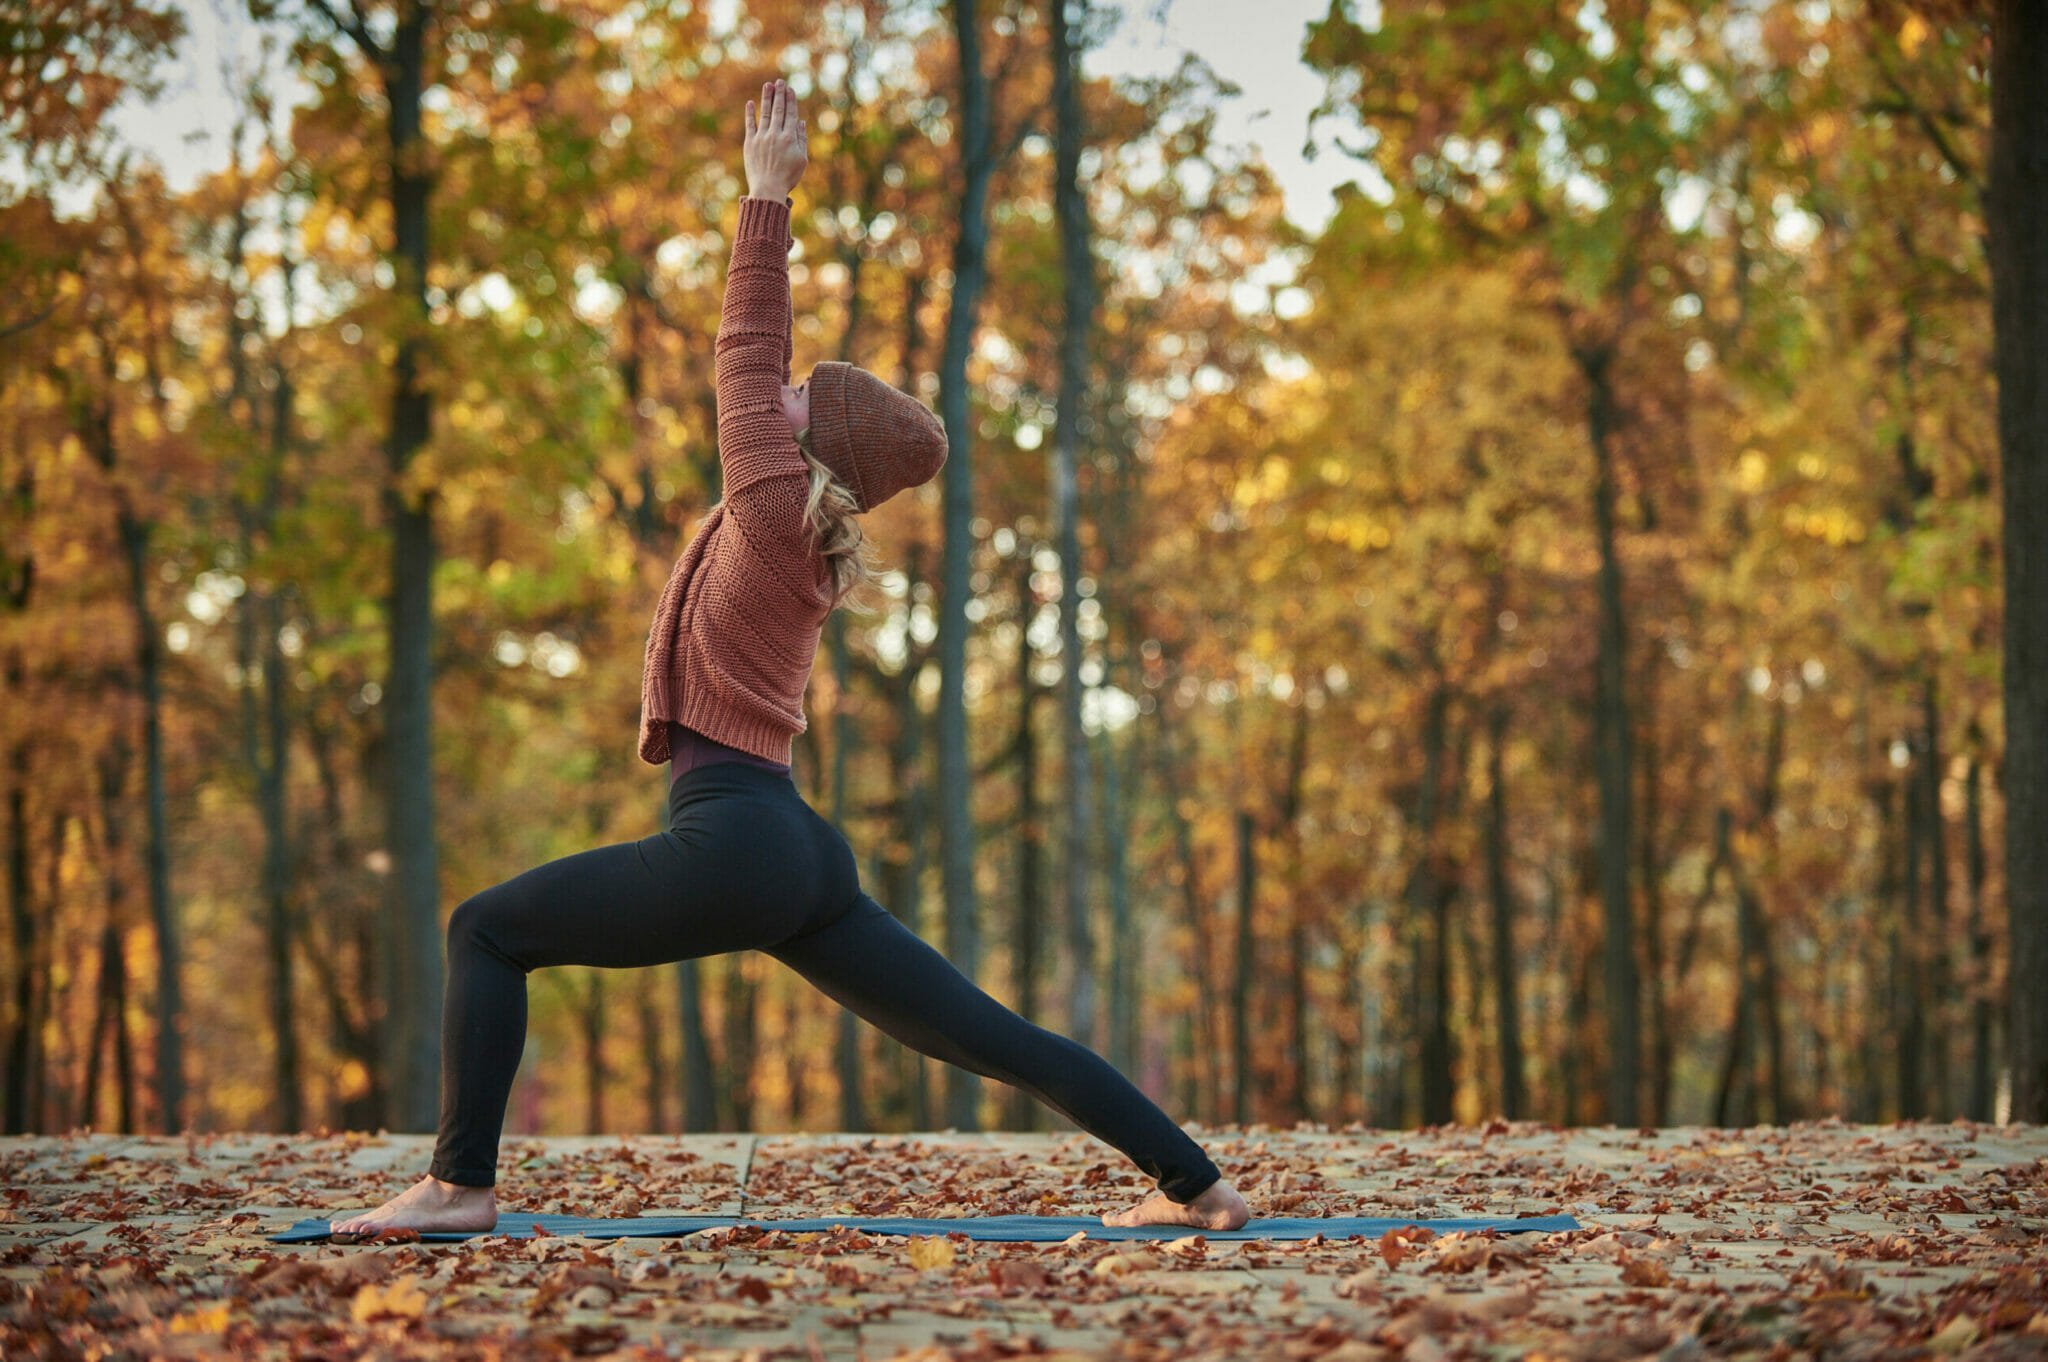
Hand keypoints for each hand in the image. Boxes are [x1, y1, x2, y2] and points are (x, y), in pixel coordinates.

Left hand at [744, 78, 807, 200]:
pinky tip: (751, 103)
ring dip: (767, 98)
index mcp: (790, 138)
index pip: (791, 114)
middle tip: (779, 82)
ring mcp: (761, 138)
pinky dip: (750, 113)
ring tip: (768, 85)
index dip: (790, 100)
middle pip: (778, 110)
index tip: (789, 89)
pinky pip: (750, 124)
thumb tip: (800, 122)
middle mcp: (776, 135)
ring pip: (765, 113)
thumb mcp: (802, 160)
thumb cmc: (788, 177)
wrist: (768, 189)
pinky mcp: (750, 143)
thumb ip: (802, 139)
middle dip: (779, 94)